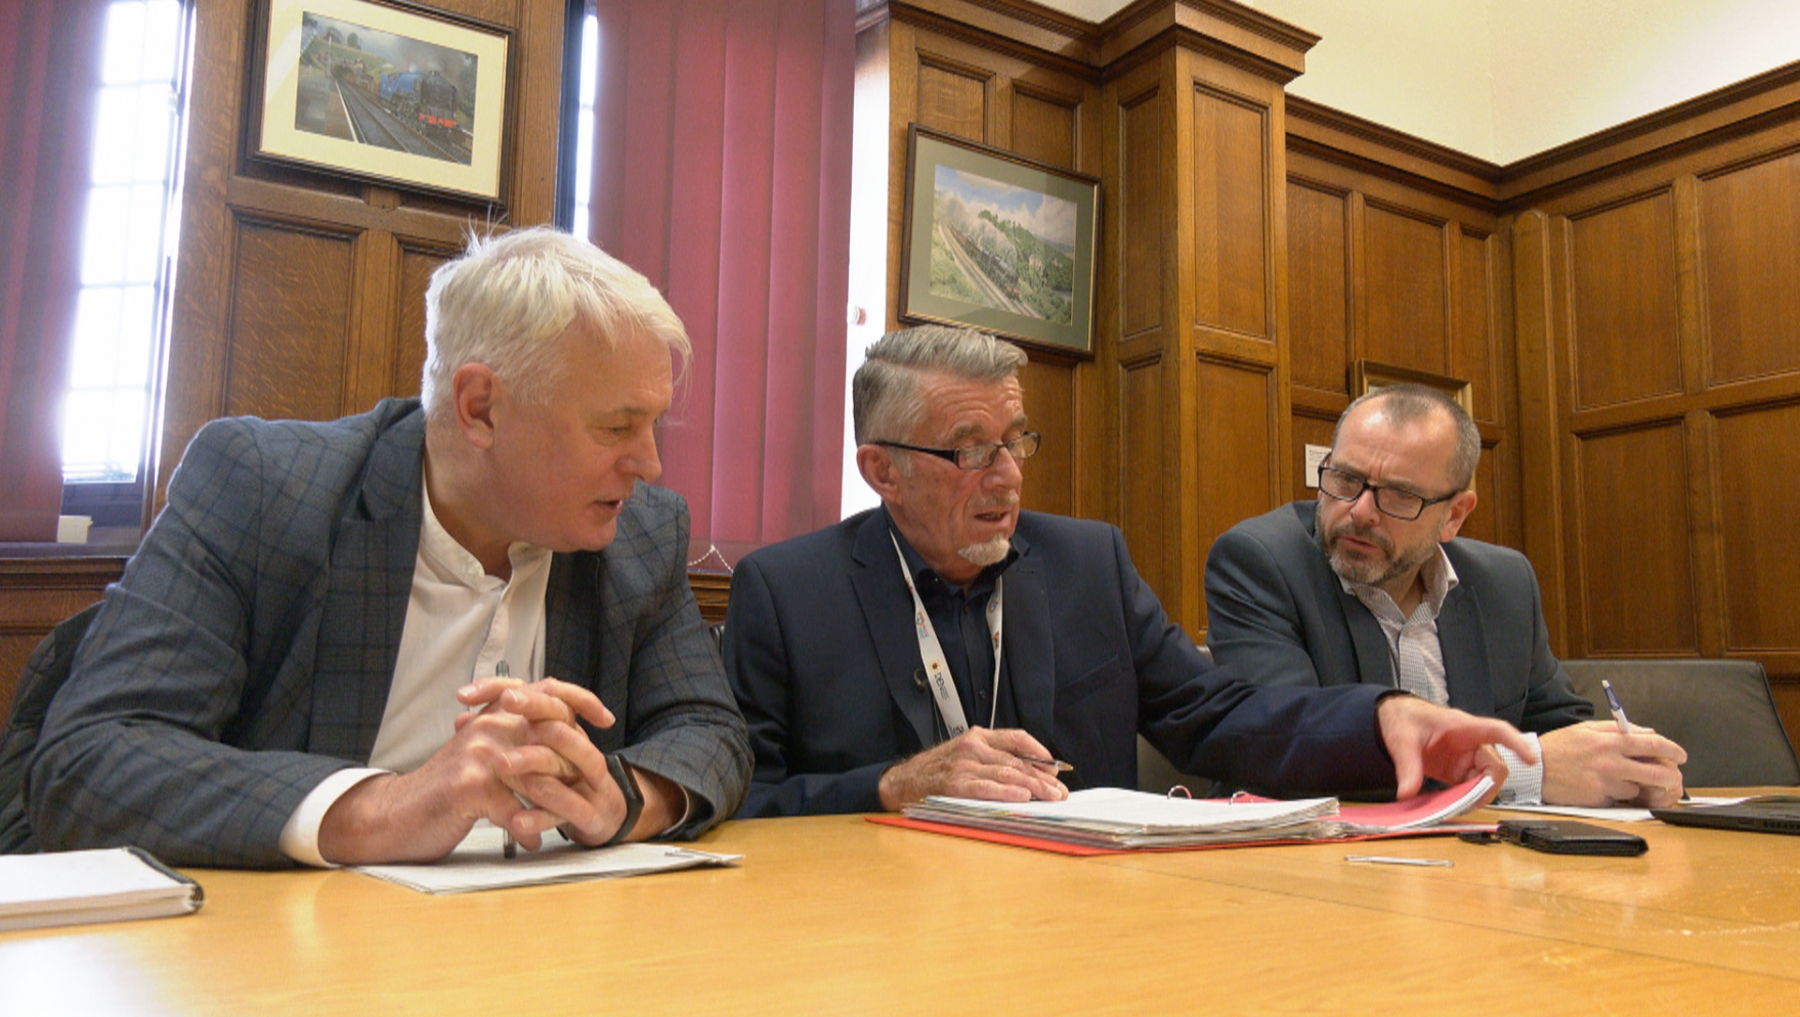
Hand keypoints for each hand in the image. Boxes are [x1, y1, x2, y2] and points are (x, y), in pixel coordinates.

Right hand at [318, 678, 624, 863]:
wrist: (397, 814)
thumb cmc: (446, 790)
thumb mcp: (481, 756)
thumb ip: (514, 742)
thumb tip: (559, 740)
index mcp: (496, 715)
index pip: (548, 691)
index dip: (581, 699)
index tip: (606, 718)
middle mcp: (490, 726)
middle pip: (553, 730)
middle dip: (580, 760)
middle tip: (598, 783)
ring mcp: (480, 755)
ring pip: (540, 774)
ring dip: (560, 802)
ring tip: (574, 821)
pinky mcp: (470, 788)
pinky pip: (516, 811)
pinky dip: (528, 830)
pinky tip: (532, 842)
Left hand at [457, 677, 687, 845]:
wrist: (596, 812)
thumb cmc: (556, 774)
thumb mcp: (528, 747)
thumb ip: (497, 731)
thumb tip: (462, 719)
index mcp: (555, 721)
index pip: (530, 692)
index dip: (498, 688)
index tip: (464, 694)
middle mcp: (571, 739)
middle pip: (555, 712)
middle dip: (530, 705)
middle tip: (506, 701)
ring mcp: (577, 772)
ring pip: (554, 759)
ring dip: (528, 759)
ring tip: (499, 764)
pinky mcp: (582, 808)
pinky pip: (559, 811)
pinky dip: (538, 817)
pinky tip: (517, 823)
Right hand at [876, 727, 1069, 810]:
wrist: (902, 781)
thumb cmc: (936, 771)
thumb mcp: (965, 756)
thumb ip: (994, 760)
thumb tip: (1031, 774)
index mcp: (977, 737)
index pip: (1017, 738)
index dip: (1040, 753)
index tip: (1056, 767)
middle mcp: (972, 747)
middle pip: (1016, 760)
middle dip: (1042, 777)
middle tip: (1059, 791)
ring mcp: (963, 764)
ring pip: (1007, 773)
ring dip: (1033, 786)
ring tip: (1050, 796)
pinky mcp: (955, 783)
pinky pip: (986, 787)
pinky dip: (1006, 792)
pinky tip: (1023, 797)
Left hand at [1375, 694, 1536, 800]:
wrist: (1396, 719)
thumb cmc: (1405, 718)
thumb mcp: (1402, 740)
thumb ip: (1407, 767)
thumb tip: (1408, 793)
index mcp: (1462, 727)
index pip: (1497, 731)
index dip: (1517, 744)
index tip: (1531, 759)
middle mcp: (1470, 744)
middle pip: (1495, 767)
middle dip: (1488, 787)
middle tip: (1468, 802)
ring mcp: (1466, 759)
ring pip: (1485, 781)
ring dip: (1476, 796)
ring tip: (1456, 807)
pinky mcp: (1458, 772)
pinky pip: (1471, 788)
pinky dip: (1465, 799)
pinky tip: (1452, 806)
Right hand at [1539, 721, 1685, 807]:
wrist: (1534, 770)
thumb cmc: (1559, 748)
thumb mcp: (1587, 729)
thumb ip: (1618, 729)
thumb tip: (1647, 734)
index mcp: (1610, 742)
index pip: (1653, 744)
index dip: (1673, 749)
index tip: (1681, 755)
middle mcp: (1612, 762)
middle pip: (1657, 772)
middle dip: (1672, 776)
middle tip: (1673, 776)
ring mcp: (1607, 782)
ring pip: (1640, 787)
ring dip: (1639, 784)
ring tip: (1626, 778)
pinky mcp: (1600, 798)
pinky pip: (1621, 798)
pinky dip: (1621, 793)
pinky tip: (1608, 786)